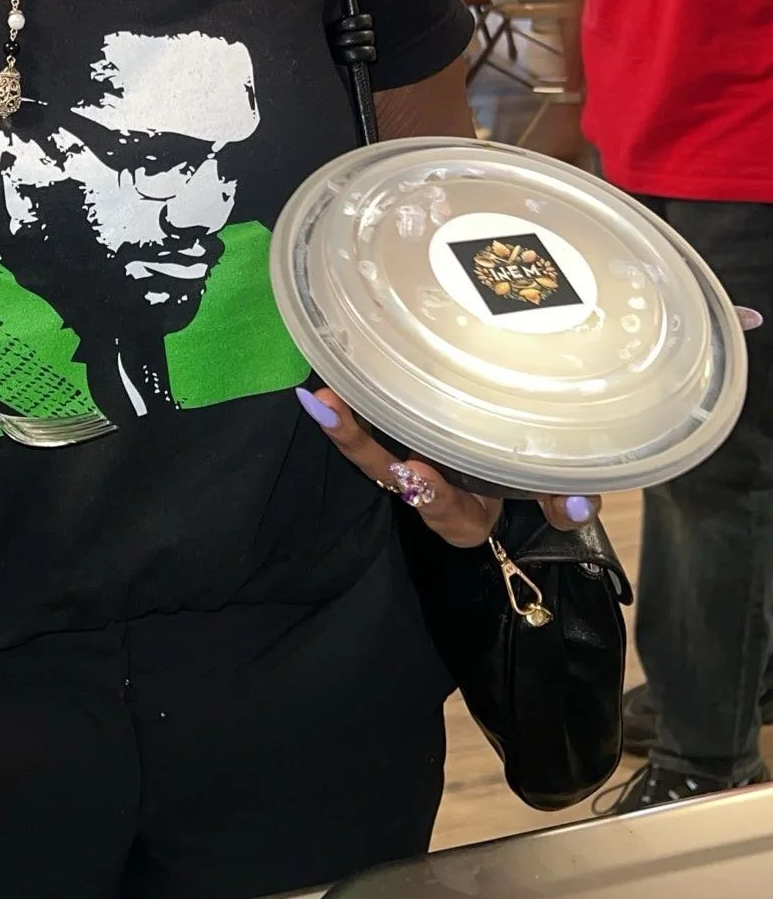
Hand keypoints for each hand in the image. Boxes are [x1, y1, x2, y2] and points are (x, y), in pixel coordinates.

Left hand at [297, 387, 598, 545]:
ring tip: (320, 397)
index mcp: (466, 514)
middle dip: (362, 449)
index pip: (447, 511)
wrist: (517, 461)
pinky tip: (323, 385)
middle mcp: (429, 489)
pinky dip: (348, 409)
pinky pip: (367, 426)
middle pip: (390, 476)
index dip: (433, 496)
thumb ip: (568, 502)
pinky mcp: (401, 431)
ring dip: (343, 427)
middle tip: (337, 415)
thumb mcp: (555, 495)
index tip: (419, 474)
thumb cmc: (533, 479)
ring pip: (369, 451)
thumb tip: (577, 507)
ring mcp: (410, 459)